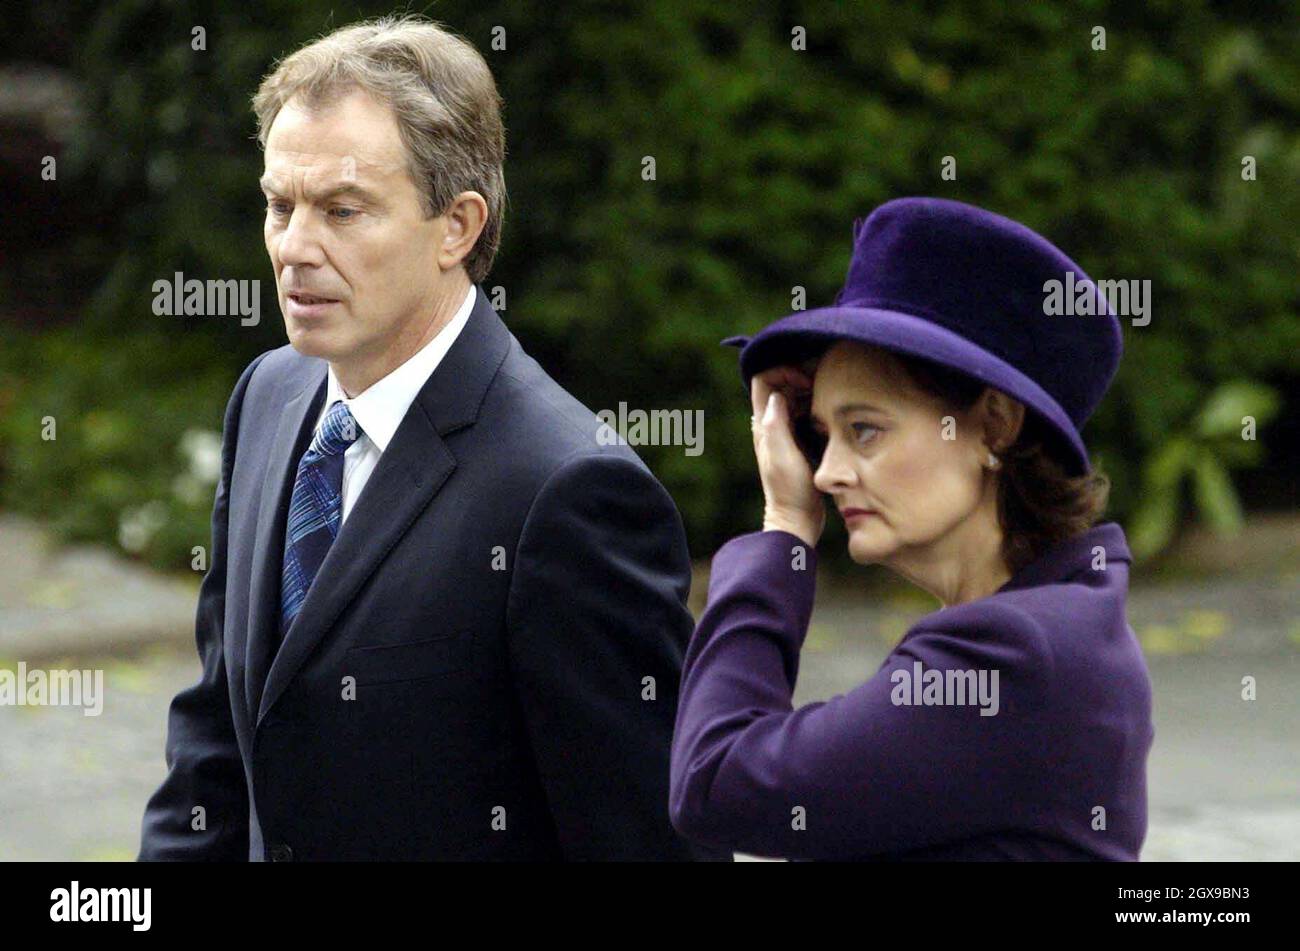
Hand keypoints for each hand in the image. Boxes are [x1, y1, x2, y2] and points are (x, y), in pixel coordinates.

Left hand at [750, 366, 824, 546]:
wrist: (796, 519)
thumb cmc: (790, 492)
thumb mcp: (783, 458)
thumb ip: (777, 428)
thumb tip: (776, 397)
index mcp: (764, 425)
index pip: (763, 381)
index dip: (783, 373)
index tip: (806, 383)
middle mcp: (770, 426)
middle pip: (778, 385)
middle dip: (798, 376)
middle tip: (823, 385)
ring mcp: (784, 433)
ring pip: (791, 397)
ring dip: (808, 390)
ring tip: (829, 396)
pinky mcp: (798, 442)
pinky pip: (803, 413)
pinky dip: (814, 405)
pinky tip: (830, 413)